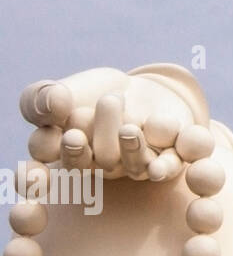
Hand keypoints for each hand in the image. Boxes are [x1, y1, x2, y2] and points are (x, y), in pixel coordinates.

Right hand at [18, 67, 212, 181]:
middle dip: (90, 140)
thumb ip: (42, 98)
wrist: (135, 86)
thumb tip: (55, 103)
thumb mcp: (58, 90)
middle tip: (92, 110)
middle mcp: (95, 166)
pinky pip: (166, 167)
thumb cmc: (87, 93)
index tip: (55, 140)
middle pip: (90, 161)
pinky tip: (159, 169)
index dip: (44, 160)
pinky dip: (163, 168)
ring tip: (128, 127)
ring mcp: (130, 165)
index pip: (42, 166)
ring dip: (129, 148)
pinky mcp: (165, 159)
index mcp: (61, 152)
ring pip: (128, 165)